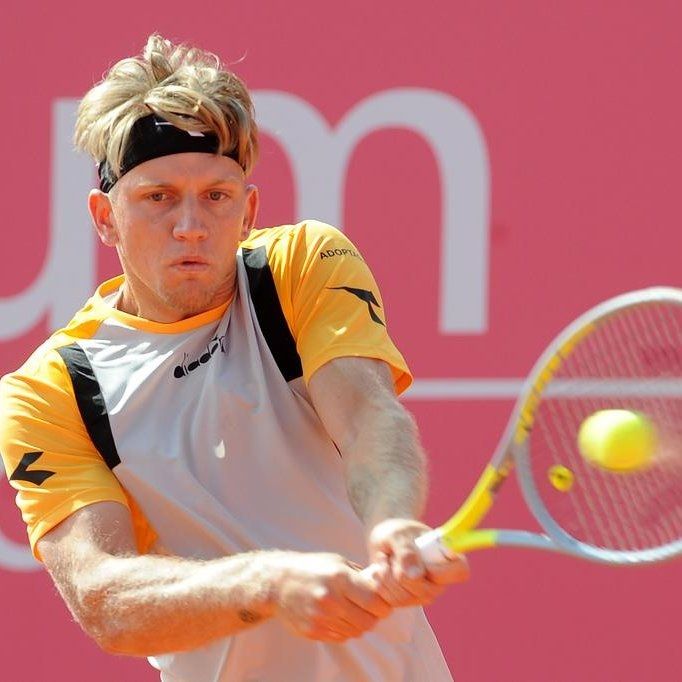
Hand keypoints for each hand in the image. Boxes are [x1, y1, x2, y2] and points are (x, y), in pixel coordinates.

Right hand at [272, 552, 391, 642]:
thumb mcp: (337, 562)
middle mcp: (330, 599)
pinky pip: (340, 637)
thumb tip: (382, 584)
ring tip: (351, 611)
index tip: (382, 601)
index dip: (383, 604)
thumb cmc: (311, 568)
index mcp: (338, 578)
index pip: (374, 601)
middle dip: (374, 616)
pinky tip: (337, 616)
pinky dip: (345, 629)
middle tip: (370, 609)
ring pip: (356, 632)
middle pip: (368, 621)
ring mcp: (320, 618)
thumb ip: (360, 575)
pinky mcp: (313, 631)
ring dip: (359, 624)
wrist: (277, 583)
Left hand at [363, 518, 469, 607]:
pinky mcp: (408, 601)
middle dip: (400, 572)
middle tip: (392, 553)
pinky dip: (380, 584)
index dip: (440, 570)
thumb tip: (415, 576)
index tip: (421, 558)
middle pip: (426, 591)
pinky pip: (393, 602)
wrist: (383, 540)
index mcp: (447, 557)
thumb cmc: (395, 532)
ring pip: (405, 598)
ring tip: (385, 558)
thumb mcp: (397, 534)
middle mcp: (440, 580)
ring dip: (387, 576)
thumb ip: (406, 551)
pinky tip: (380, 570)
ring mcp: (425, 593)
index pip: (460, 571)